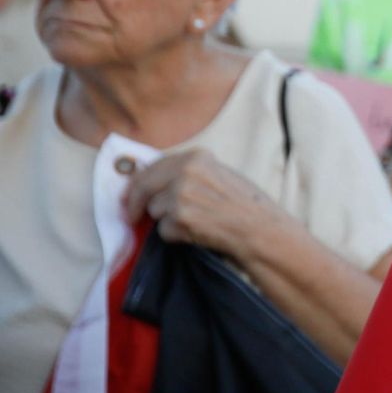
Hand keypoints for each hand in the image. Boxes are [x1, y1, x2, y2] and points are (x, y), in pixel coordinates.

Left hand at [124, 148, 278, 259]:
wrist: (260, 228)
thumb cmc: (245, 205)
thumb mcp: (218, 175)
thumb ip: (189, 172)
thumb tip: (154, 180)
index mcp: (196, 156)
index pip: (153, 166)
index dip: (139, 182)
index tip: (131, 193)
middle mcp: (186, 171)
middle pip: (143, 185)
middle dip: (135, 202)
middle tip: (132, 216)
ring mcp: (181, 194)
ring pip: (153, 210)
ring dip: (166, 220)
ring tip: (192, 222)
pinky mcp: (179, 218)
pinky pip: (163, 231)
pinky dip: (175, 236)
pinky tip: (196, 233)